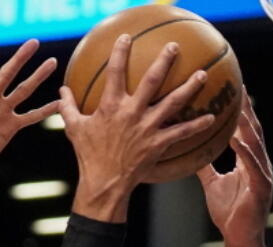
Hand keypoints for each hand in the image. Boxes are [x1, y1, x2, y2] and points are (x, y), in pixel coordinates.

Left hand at [0, 39, 59, 178]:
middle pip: (7, 75)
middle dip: (20, 59)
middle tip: (34, 42)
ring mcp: (1, 112)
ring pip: (23, 91)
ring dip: (37, 78)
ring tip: (52, 62)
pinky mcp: (10, 127)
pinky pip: (30, 117)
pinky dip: (44, 111)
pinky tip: (58, 102)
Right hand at [59, 35, 216, 221]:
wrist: (104, 183)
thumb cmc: (88, 156)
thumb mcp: (74, 129)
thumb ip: (69, 107)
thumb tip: (62, 91)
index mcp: (111, 106)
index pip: (115, 72)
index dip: (120, 52)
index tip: (126, 38)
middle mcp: (131, 112)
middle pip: (151, 80)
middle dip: (164, 61)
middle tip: (174, 48)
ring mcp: (147, 127)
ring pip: (172, 102)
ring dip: (189, 87)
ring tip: (202, 74)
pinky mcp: (158, 143)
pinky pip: (181, 132)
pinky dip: (196, 125)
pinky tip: (211, 117)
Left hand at [196, 92, 272, 245]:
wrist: (239, 237)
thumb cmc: (229, 212)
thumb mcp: (213, 184)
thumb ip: (206, 166)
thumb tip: (192, 151)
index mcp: (249, 161)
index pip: (245, 130)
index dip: (241, 110)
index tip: (233, 89)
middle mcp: (259, 163)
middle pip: (254, 131)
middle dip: (248, 108)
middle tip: (239, 87)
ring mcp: (263, 174)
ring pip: (256, 144)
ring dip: (248, 125)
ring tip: (240, 106)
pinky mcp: (262, 187)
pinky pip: (253, 166)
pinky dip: (246, 151)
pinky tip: (237, 139)